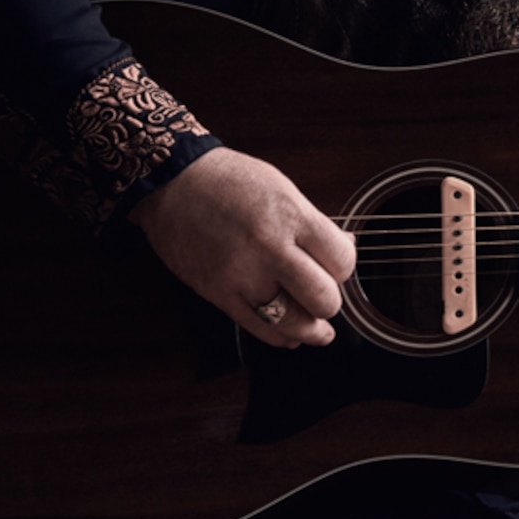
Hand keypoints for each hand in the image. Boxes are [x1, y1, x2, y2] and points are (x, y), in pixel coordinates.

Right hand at [129, 146, 352, 347]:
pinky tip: (289, 333)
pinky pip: (259, 329)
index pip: (342, 261)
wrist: (173, 183)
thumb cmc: (228, 181)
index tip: (337, 268)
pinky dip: (281, 336)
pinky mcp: (218, 293)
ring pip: (293, 322)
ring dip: (312, 330)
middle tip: (326, 298)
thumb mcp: (283, 189)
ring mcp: (242, 274)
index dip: (344, 268)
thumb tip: (345, 246)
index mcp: (291, 216)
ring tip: (318, 330)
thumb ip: (314, 223)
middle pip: (322, 298)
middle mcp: (269, 247)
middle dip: (330, 302)